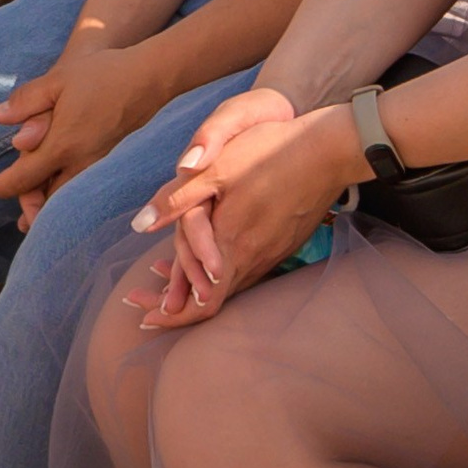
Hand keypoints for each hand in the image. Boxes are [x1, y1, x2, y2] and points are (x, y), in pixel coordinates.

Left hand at [0, 32, 174, 218]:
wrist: (151, 77)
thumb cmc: (104, 74)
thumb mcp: (58, 80)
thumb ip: (26, 100)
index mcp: (63, 144)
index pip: (26, 176)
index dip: (6, 186)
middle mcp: (83, 163)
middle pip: (51, 201)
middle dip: (33, 210)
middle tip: (19, 220)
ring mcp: (103, 167)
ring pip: (72, 199)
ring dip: (55, 210)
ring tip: (41, 220)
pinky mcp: (117, 165)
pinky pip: (89, 191)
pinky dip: (75, 200)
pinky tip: (72, 199)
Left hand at [131, 100, 356, 325]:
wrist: (328, 151)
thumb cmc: (269, 153)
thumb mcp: (215, 169)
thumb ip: (176, 200)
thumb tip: (139, 225)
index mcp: (232, 245)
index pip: (200, 302)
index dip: (170, 315)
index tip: (142, 316)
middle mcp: (253, 259)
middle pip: (212, 301)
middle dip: (175, 306)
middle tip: (143, 304)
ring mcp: (271, 253)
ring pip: (228, 286)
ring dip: (195, 289)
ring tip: (165, 283)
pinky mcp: (281, 243)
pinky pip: (244, 270)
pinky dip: (217, 274)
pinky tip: (207, 259)